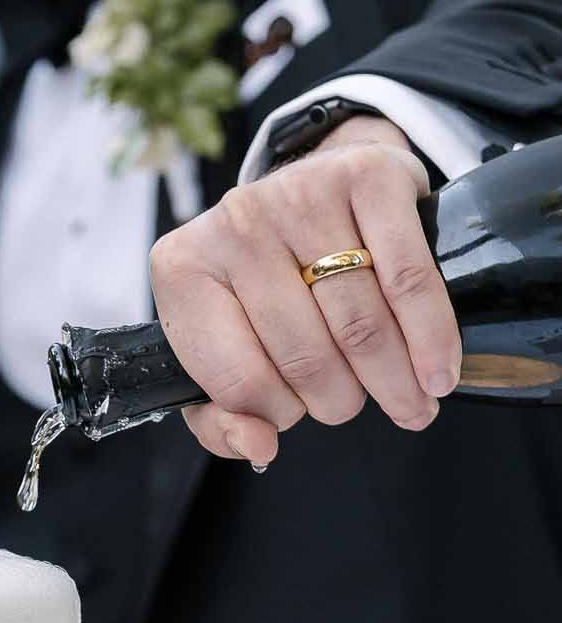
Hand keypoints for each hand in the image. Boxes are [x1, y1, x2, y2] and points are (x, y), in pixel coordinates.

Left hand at [150, 116, 461, 464]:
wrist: (317, 191)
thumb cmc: (266, 285)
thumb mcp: (224, 350)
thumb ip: (221, 418)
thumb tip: (258, 448)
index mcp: (184, 271)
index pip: (240, 381)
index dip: (278, 416)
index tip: (300, 418)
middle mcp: (235, 224)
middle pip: (305, 356)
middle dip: (342, 403)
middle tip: (363, 408)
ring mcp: (300, 193)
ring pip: (359, 324)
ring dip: (394, 382)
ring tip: (412, 405)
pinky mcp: (366, 175)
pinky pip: (407, 278)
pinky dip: (430, 336)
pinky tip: (439, 370)